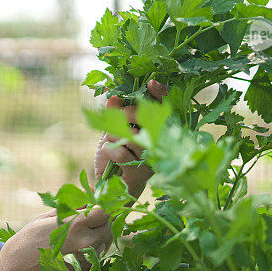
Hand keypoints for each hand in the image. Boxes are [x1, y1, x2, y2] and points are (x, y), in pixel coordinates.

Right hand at [0, 208, 111, 270]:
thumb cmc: (22, 247)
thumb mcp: (42, 220)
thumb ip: (68, 206)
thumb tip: (88, 192)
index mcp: (75, 226)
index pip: (104, 211)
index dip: (99, 208)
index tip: (91, 209)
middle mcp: (85, 244)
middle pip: (107, 228)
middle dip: (99, 224)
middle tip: (82, 224)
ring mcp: (86, 263)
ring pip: (104, 245)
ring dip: (95, 240)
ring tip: (72, 240)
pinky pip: (96, 261)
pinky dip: (89, 255)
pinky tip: (70, 254)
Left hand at [93, 79, 168, 197]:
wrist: (111, 188)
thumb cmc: (115, 158)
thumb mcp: (112, 133)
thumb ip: (114, 116)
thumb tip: (113, 98)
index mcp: (156, 131)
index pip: (164, 108)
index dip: (161, 93)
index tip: (151, 83)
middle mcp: (160, 144)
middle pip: (145, 117)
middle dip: (126, 113)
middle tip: (115, 121)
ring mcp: (152, 158)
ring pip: (130, 134)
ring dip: (113, 135)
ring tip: (110, 143)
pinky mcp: (141, 172)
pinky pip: (122, 151)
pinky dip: (109, 149)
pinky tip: (107, 152)